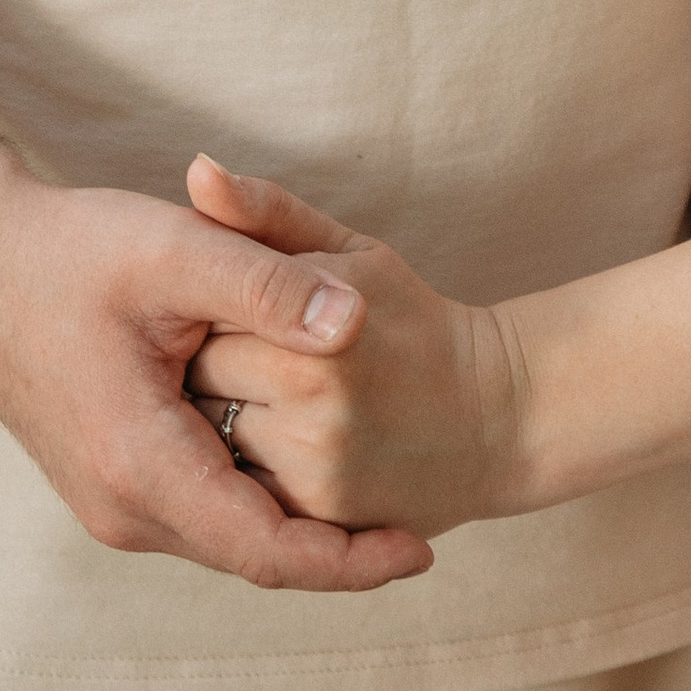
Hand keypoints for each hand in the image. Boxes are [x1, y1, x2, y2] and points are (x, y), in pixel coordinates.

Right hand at [0, 177, 433, 589]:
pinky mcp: (112, 476)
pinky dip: (256, 492)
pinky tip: (301, 455)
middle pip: (251, 551)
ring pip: (226, 530)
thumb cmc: (66, 252)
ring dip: (295, 520)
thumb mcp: (176, 248)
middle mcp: (124, 507)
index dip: (348, 561)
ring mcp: (113, 499)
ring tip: (376, 498)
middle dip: (334, 547)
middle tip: (416, 525)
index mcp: (140, 467)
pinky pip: (200, 506)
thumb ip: (269, 283)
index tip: (420, 549)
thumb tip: (357, 322)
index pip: (266, 551)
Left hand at [183, 157, 524, 535]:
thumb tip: (196, 169)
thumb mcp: (350, 250)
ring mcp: (313, 471)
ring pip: (213, 441)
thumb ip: (266, 212)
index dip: (213, 310)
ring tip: (264, 399)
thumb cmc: (410, 319)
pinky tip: (279, 443)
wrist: (494, 417)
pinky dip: (245, 470)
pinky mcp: (318, 520)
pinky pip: (241, 492)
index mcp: (314, 329)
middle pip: (200, 382)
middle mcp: (310, 404)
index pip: (204, 316)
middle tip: (248, 357)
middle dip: (210, 367)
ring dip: (221, 421)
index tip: (236, 310)